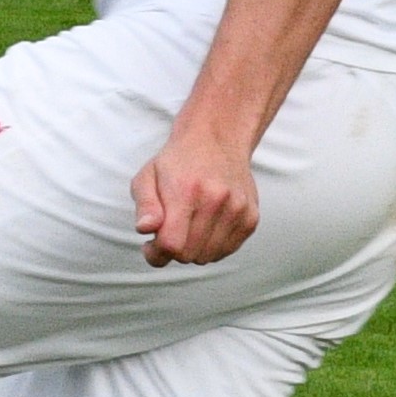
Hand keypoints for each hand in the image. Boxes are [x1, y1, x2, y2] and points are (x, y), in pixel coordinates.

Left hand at [131, 124, 258, 266]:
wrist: (216, 139)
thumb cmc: (176, 162)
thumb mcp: (147, 177)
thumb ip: (145, 205)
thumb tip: (145, 229)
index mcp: (186, 191)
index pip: (171, 244)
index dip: (155, 254)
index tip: (150, 246)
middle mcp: (215, 200)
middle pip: (188, 254)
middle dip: (173, 250)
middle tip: (168, 231)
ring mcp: (237, 209)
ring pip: (208, 257)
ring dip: (193, 249)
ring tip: (187, 226)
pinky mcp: (250, 217)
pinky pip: (226, 250)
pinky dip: (212, 246)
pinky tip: (205, 226)